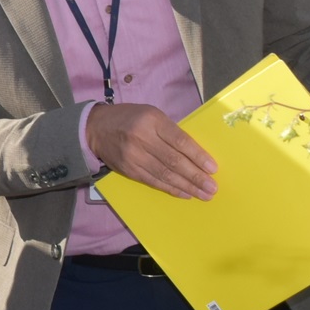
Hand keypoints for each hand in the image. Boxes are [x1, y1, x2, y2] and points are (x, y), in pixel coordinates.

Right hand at [84, 102, 215, 199]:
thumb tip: (195, 153)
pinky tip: (185, 194)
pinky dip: (171, 189)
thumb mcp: (151, 114)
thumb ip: (170, 131)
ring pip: (165, 175)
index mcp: (152, 120)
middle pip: (174, 161)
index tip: (213, 168)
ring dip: (187, 187)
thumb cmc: (130, 118)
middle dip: (196, 176)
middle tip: (212, 187)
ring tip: (203, 194)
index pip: (180, 141)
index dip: (198, 156)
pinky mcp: (129, 170)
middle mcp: (142, 139)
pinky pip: (153, 182)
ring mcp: (134, 156)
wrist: (96, 128)